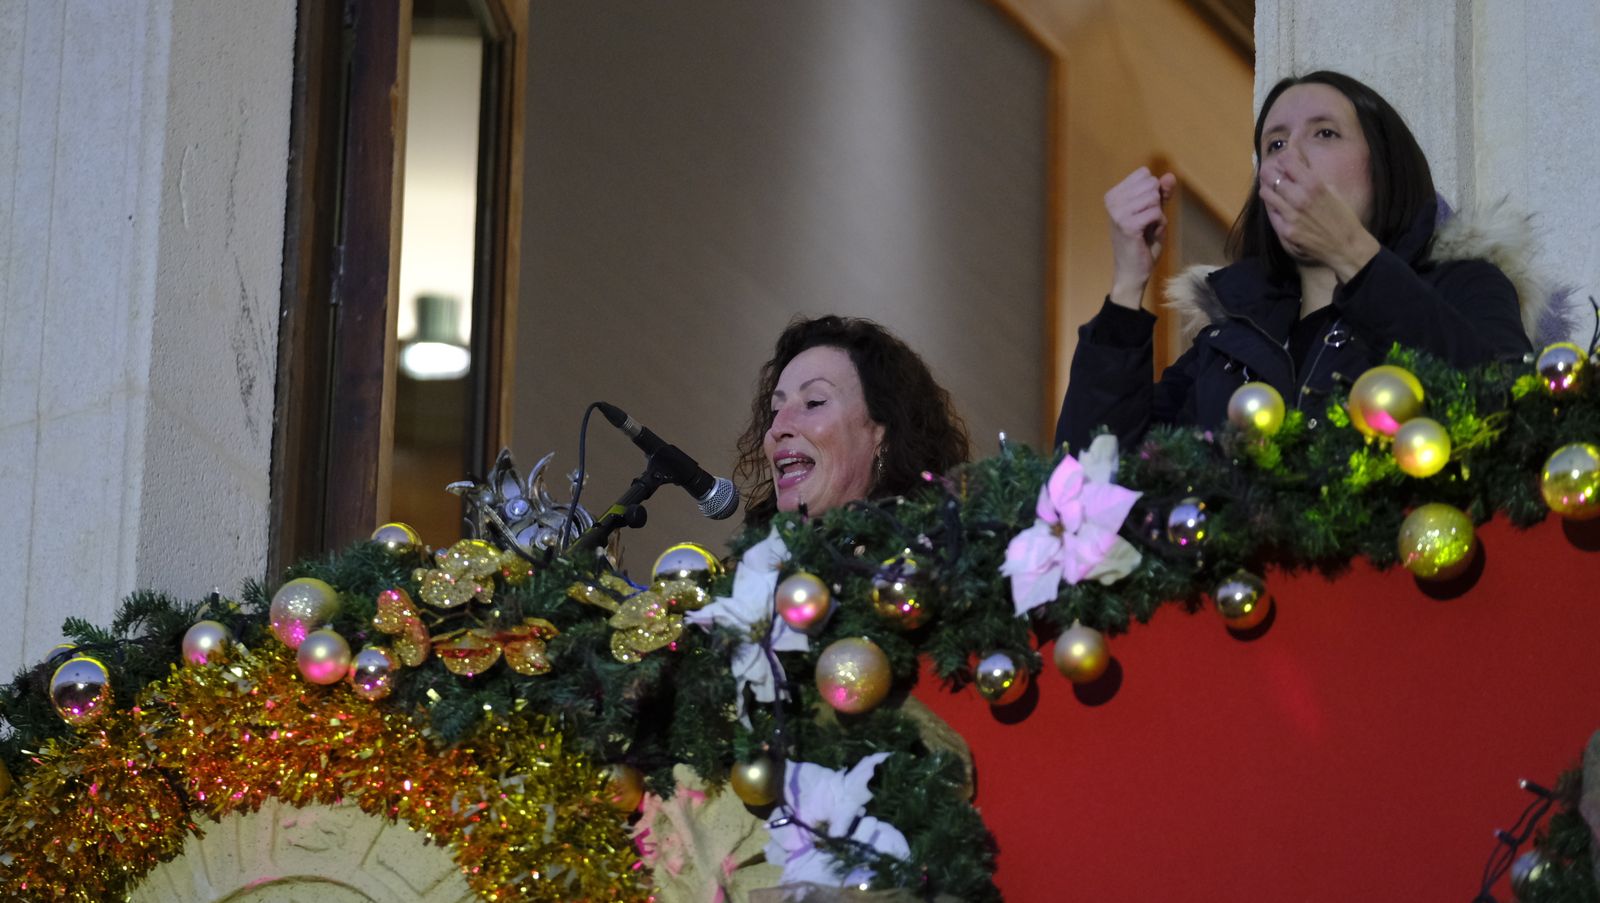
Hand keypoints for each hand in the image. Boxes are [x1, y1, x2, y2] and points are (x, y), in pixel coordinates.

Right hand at [1105, 167, 1176, 308]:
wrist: (1132, 272)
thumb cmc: (1142, 243)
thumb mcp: (1154, 212)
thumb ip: (1162, 193)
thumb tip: (1170, 175)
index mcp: (1113, 195)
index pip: (1144, 174)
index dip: (1153, 192)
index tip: (1143, 212)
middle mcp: (1112, 201)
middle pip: (1151, 184)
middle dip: (1157, 203)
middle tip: (1146, 223)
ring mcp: (1118, 213)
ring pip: (1154, 198)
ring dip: (1158, 215)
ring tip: (1147, 229)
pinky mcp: (1128, 225)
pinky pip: (1156, 213)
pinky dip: (1160, 225)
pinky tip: (1148, 236)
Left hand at [1258, 151, 1379, 281]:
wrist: (1345, 246)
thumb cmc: (1342, 217)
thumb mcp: (1332, 190)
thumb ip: (1313, 178)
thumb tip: (1299, 166)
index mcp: (1314, 184)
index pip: (1287, 161)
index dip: (1283, 158)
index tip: (1283, 160)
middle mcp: (1300, 197)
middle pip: (1272, 176)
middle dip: (1271, 172)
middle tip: (1272, 172)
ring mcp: (1290, 215)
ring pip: (1266, 193)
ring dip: (1268, 188)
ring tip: (1273, 189)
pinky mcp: (1285, 230)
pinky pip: (1271, 213)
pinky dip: (1272, 206)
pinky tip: (1278, 206)